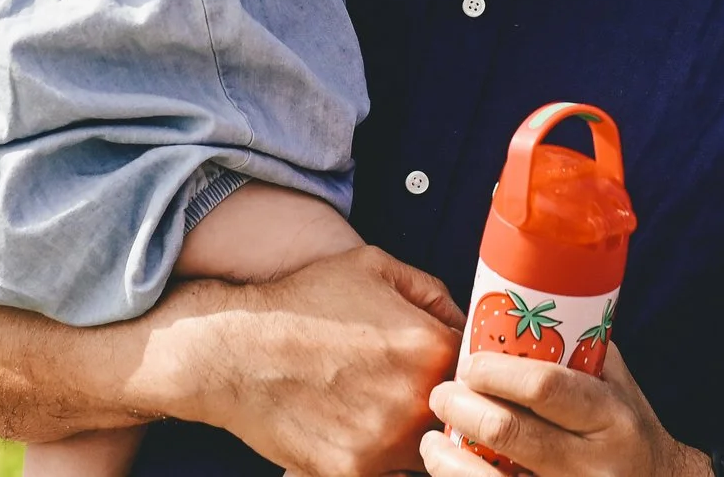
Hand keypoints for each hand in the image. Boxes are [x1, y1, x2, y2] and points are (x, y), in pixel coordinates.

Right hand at [197, 246, 464, 476]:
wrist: (237, 350)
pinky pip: (389, 474)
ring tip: (381, 413)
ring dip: (417, 438)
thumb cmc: (304, 303)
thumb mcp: (375, 266)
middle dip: (449, 410)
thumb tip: (464, 320)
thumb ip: (431, 292)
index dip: (472, 374)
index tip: (458, 376)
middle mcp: (417, 399)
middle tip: (418, 397)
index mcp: (431, 347)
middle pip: (461, 419)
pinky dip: (381, 461)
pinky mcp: (354, 472)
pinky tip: (357, 431)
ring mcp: (386, 441)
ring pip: (428, 452)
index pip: (485, 374)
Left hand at [421, 349, 702, 476]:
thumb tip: (511, 312)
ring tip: (433, 441)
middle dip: (463, 409)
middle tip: (441, 394)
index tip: (469, 363)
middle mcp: (593, 464)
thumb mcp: (615, 386)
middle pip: (511, 433)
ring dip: (449, 460)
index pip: (545, 387)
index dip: (497, 372)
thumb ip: (574, 352)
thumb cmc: (626, 429)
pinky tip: (449, 469)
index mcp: (609, 417)